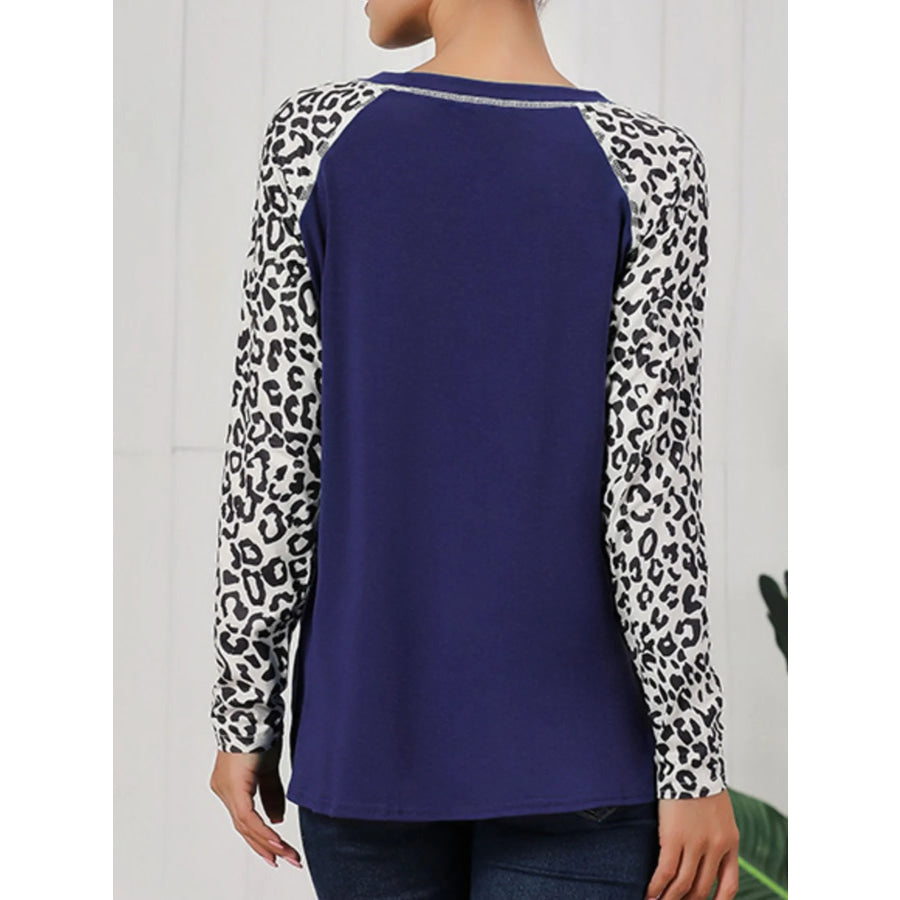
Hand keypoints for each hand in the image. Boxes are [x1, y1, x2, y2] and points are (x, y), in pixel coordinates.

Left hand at [209, 739, 303, 869]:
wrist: (252, 714)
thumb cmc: (259, 734)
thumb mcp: (269, 769)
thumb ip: (271, 795)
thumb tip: (277, 821)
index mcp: (231, 786)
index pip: (246, 820)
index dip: (262, 838)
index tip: (279, 852)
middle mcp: (224, 791)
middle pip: (246, 828)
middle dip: (268, 847)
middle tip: (288, 860)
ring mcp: (226, 790)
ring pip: (246, 826)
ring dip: (269, 842)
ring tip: (287, 855)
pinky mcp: (234, 788)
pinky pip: (248, 818)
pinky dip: (263, 830)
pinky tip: (277, 841)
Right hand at [645, 788, 738, 899]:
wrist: (690, 762)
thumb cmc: (701, 783)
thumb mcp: (720, 813)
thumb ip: (717, 836)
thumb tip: (704, 857)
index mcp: (731, 842)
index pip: (728, 886)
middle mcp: (716, 847)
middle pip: (701, 888)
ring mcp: (696, 844)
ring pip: (683, 885)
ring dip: (669, 899)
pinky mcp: (673, 837)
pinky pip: (666, 872)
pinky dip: (656, 886)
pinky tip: (649, 893)